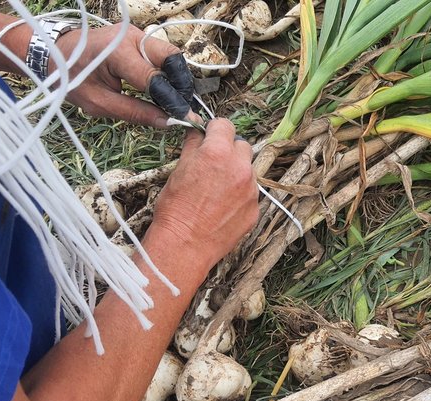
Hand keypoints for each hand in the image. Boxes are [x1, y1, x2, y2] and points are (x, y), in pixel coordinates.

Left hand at [53, 24, 193, 127]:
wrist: (57, 53)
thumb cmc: (72, 78)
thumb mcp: (98, 103)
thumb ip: (134, 112)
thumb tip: (166, 121)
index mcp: (117, 53)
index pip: (155, 79)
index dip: (172, 100)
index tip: (183, 118)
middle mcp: (131, 37)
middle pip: (172, 58)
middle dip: (181, 84)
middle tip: (180, 107)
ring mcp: (136, 34)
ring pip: (170, 56)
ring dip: (176, 79)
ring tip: (172, 100)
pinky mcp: (139, 38)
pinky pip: (161, 55)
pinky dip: (167, 73)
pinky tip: (163, 89)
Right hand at [151, 119, 258, 265]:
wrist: (185, 245)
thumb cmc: (175, 209)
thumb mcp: (178, 169)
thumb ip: (192, 144)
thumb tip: (195, 127)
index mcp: (218, 152)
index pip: (225, 125)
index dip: (214, 130)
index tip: (209, 137)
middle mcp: (240, 168)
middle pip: (242, 146)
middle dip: (228, 150)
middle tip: (212, 165)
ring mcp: (251, 190)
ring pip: (247, 170)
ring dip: (235, 173)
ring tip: (215, 190)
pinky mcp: (255, 209)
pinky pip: (250, 194)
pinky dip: (239, 195)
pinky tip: (222, 207)